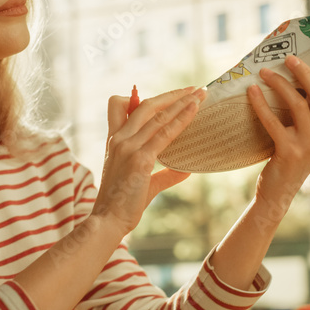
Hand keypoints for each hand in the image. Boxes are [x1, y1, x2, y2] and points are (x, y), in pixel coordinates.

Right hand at [91, 86, 204, 235]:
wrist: (108, 220)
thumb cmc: (123, 204)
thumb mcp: (145, 183)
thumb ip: (165, 174)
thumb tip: (186, 169)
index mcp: (115, 140)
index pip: (124, 106)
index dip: (149, 97)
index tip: (171, 95)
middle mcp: (119, 139)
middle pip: (146, 105)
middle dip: (172, 95)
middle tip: (194, 88)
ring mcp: (128, 147)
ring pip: (158, 116)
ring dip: (182, 102)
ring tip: (200, 93)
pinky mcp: (139, 159)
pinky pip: (164, 134)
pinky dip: (181, 119)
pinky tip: (194, 111)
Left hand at [248, 55, 309, 203]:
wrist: (277, 194)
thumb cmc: (289, 161)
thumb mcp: (306, 139)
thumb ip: (307, 118)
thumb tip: (296, 85)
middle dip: (306, 74)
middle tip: (291, 58)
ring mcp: (308, 145)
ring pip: (298, 104)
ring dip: (280, 84)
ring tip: (265, 72)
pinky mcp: (289, 152)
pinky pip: (274, 122)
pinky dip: (261, 104)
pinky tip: (252, 91)